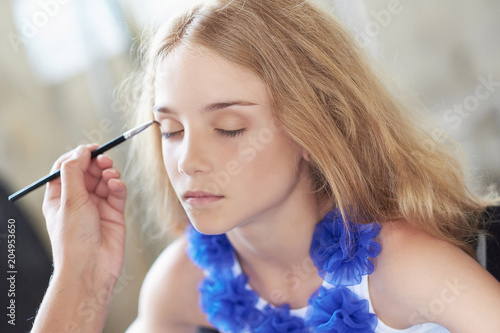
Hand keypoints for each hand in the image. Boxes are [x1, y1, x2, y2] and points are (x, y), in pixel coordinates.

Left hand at [42, 144, 126, 282]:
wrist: (92, 268)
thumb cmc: (74, 239)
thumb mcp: (69, 201)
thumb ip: (74, 172)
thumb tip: (80, 151)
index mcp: (60, 197)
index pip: (66, 168)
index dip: (78, 155)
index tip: (90, 148)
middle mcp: (78, 200)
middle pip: (88, 171)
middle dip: (96, 163)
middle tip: (104, 160)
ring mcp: (97, 206)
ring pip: (105, 180)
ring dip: (109, 173)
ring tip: (111, 175)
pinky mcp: (114, 213)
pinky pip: (117, 192)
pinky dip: (118, 185)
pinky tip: (116, 186)